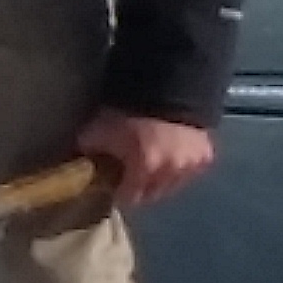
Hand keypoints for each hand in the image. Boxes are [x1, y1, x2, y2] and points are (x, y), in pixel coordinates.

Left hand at [73, 110, 216, 209]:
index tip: (111, 184)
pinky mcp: (206, 155)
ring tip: (150, 165)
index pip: (128, 198)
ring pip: (173, 185)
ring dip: (161, 180)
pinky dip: (179, 168)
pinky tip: (169, 155)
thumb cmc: (129, 109)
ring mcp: (192, 166)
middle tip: (129, 174)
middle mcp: (172, 174)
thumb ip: (89, 150)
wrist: (167, 84)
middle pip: (152, 194)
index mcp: (145, 171)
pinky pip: (189, 171)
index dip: (117, 191)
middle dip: (139, 187)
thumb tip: (76, 162)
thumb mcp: (99, 128)